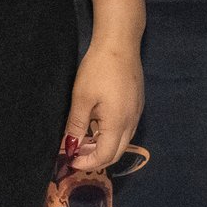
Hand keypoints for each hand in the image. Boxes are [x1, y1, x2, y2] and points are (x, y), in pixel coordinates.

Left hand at [61, 41, 143, 172]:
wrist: (120, 44)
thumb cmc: (98, 70)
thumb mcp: (81, 98)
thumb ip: (76, 126)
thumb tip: (69, 147)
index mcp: (118, 124)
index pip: (105, 156)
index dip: (87, 163)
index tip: (70, 161)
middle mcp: (131, 122)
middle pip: (116, 153)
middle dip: (96, 159)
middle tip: (75, 154)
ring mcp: (136, 113)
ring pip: (122, 141)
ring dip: (104, 147)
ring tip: (83, 141)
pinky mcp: (137, 104)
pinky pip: (126, 129)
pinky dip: (111, 135)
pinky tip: (98, 126)